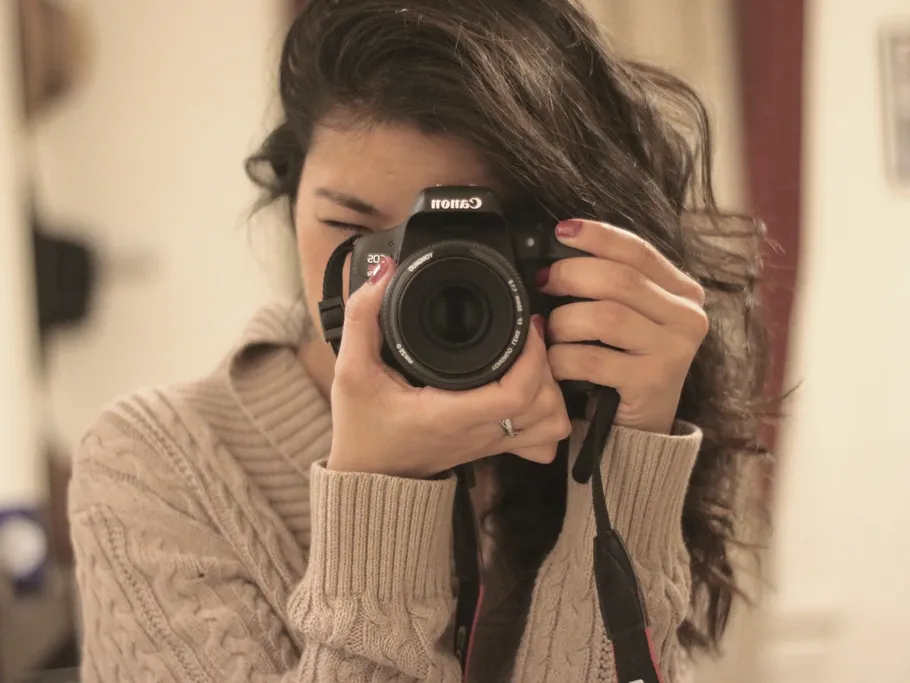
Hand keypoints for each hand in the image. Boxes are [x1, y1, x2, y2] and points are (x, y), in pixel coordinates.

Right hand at [327, 257, 571, 477]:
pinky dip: (545, 416)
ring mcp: (489, 443)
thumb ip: (362, 318)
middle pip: (545, 406)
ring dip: (551, 391)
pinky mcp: (491, 447)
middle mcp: (478, 433)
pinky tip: (530, 392)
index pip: (515, 394)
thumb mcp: (350, 370)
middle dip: (545, 365)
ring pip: (550, 425)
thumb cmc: (361, 428)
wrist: (364, 476)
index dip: (531, 356)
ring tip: (531, 361)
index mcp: (450, 415)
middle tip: (528, 334)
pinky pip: (541, 440)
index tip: (523, 325)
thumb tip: (384, 272)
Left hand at [538, 219, 708, 434]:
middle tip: (544, 283)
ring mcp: (674, 350)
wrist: (640, 430)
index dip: (598, 236)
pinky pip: (592, 358)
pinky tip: (556, 363)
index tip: (562, 231)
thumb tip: (558, 253)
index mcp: (682, 292)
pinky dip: (563, 358)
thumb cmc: (624, 365)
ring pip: (605, 316)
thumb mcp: (629, 319)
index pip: (638, 251)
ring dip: (564, 321)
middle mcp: (687, 317)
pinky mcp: (653, 382)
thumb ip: (609, 285)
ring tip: (551, 331)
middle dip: (571, 275)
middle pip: (619, 279)